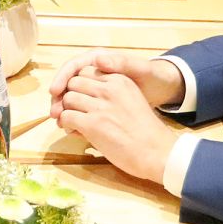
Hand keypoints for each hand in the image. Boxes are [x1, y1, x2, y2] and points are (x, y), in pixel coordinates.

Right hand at [49, 48, 182, 117]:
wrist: (161, 90)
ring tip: (60, 124)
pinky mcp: (97, 101)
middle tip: (54, 113)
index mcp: (98, 59)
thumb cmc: (151, 75)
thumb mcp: (140, 68)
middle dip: (59, 98)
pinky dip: (75, 117)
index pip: (72, 67)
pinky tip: (72, 128)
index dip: (61, 78)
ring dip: (64, 110)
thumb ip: (121, 64)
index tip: (55, 91)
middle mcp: (92, 72)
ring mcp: (94, 87)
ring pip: (71, 97)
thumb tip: (98, 59)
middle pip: (67, 83)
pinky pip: (81, 108)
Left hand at [55, 70, 181, 182]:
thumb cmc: (144, 131)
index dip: (80, 85)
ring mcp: (101, 106)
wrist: (156, 152)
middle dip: (71, 96)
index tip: (83, 98)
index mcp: (120, 80)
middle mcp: (110, 89)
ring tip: (73, 123)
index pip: (87, 71)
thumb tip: (81, 95)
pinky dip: (66, 124)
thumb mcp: (131, 100)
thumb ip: (109, 94)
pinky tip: (74, 131)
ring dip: (66, 110)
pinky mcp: (93, 124)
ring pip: (67, 98)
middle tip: (74, 110)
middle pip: (74, 82)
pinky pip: (66, 116)